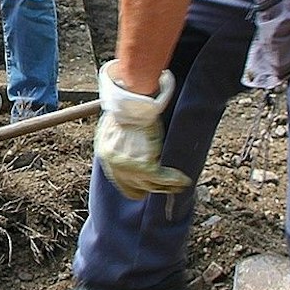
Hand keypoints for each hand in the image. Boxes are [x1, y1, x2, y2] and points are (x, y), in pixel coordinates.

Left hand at [95, 63, 191, 198]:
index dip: (137, 184)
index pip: (121, 182)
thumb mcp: (118, 128)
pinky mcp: (143, 166)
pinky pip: (162, 178)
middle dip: (152, 187)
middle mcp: (114, 165)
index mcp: (106, 155)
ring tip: (180, 184)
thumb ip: (123, 144)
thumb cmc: (128, 108)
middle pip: (136, 186)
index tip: (149, 184)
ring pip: (151, 184)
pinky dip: (174, 180)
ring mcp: (127, 168)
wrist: (132, 102)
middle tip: (168, 186)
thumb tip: (135, 148)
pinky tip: (183, 180)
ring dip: (167, 186)